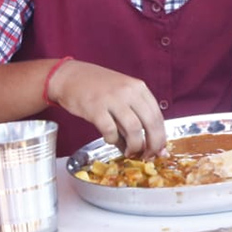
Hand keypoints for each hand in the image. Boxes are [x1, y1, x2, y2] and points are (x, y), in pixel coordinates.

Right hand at [47, 60, 167, 157]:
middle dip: (152, 145)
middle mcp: (129, 92)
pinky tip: (110, 140)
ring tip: (130, 152)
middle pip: (150, 123)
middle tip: (148, 156)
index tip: (160, 149)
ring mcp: (112, 99)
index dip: (161, 136)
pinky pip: (111, 131)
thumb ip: (135, 112)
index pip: (158, 115)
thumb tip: (147, 141)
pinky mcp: (95, 108)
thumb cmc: (97, 86)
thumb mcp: (123, 91)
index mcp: (139, 87)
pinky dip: (113, 140)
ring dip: (134, 146)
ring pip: (134, 129)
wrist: (69, 76)